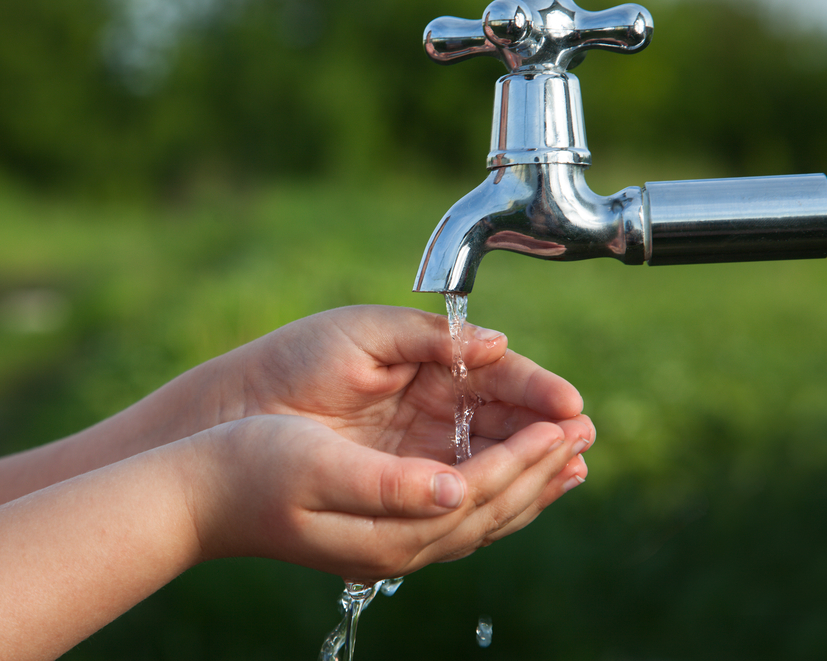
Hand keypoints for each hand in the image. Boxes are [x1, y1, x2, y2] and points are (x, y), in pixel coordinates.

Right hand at [185, 412, 591, 580]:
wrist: (201, 494)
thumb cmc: (251, 468)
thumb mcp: (318, 468)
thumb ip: (391, 486)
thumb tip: (456, 492)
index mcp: (388, 528)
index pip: (479, 492)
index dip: (525, 457)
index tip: (565, 425)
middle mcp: (399, 544)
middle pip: (491, 509)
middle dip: (541, 469)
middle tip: (586, 433)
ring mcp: (390, 540)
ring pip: (480, 515)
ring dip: (528, 483)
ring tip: (569, 458)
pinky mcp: (381, 526)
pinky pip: (456, 511)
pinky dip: (493, 490)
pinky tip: (506, 474)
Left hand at [209, 305, 590, 465]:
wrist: (243, 407)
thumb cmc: (300, 359)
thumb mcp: (366, 334)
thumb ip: (430, 338)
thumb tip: (497, 344)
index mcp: (431, 364)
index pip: (498, 379)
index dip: (535, 391)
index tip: (569, 405)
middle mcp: (435, 408)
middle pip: (505, 422)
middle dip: (546, 431)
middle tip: (582, 438)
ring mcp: (422, 448)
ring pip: (490, 459)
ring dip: (532, 464)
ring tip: (572, 466)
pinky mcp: (405, 484)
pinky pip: (459, 491)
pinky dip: (494, 492)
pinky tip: (527, 492)